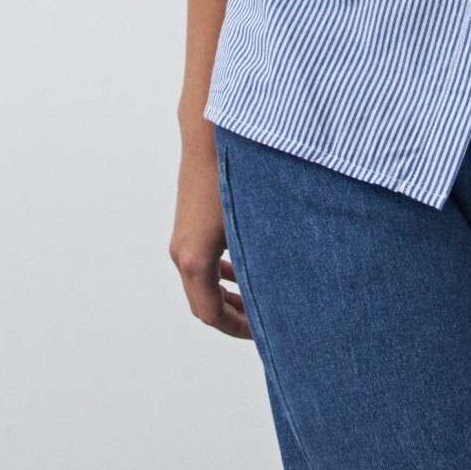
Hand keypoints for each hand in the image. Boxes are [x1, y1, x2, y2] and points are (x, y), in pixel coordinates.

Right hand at [170, 125, 252, 339]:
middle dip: (232, 317)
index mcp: (195, 260)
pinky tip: (237, 269)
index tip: (261, 335)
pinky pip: (198, 263)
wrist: (211, 134)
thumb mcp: (253, 225)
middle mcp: (182, 252)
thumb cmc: (236, 175)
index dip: (237, 329)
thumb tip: (290, 288)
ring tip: (251, 301)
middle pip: (202, 304)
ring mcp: (181, 238)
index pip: (210, 315)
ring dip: (223, 296)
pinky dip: (216, 274)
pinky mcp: (186, 223)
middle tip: (262, 324)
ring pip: (199, 284)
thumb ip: (263, 261)